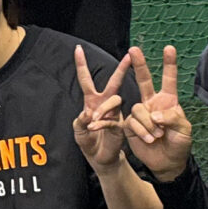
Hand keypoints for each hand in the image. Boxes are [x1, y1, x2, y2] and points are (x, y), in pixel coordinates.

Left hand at [72, 45, 135, 175]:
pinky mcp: (120, 126)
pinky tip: (94, 127)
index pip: (86, 79)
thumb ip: (79, 121)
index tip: (78, 48)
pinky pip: (112, 120)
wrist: (100, 159)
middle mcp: (105, 104)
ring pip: (114, 99)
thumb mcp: (78, 131)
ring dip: (103, 108)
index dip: (81, 65)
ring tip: (93, 120)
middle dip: (122, 69)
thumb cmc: (89, 142)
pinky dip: (102, 123)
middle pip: (113, 82)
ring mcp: (114, 114)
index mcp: (92, 101)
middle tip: (130, 57)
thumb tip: (88, 113)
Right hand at [117, 46, 194, 182]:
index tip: (169, 48)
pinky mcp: (130, 125)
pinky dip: (142, 131)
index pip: (169, 79)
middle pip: (144, 81)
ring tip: (157, 136)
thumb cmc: (179, 144)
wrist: (167, 163)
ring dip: (148, 124)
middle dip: (139, 65)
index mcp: (168, 101)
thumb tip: (154, 115)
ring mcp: (140, 114)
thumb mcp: (184, 130)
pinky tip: (149, 139)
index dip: (169, 64)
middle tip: (133, 50)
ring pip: (137, 108)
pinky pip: (132, 122)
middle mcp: (152, 104)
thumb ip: (172, 118)